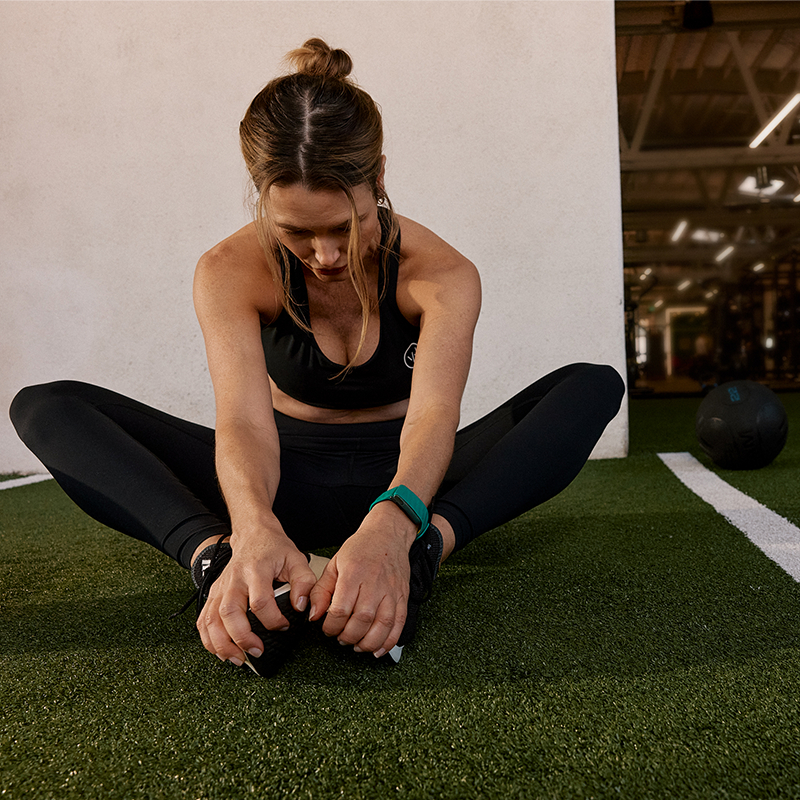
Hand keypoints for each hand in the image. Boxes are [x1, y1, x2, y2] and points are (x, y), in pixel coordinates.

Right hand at [196, 533, 316, 665]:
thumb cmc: (274, 548)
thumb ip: (303, 583)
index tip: (284, 626)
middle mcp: (234, 580)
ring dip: (221, 644)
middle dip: (241, 637)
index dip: (272, 619)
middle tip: (257, 651)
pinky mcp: (213, 595)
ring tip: (237, 659)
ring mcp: (220, 588)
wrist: (253, 534)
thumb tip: (301, 607)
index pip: (259, 600)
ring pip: (211, 620)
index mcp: (255, 570)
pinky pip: (203, 620)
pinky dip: (209, 640)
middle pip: (229, 612)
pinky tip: (221, 651)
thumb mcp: (296, 559)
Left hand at [308, 503, 416, 657]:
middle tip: (340, 638)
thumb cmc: (361, 548)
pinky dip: (389, 641)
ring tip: (356, 645)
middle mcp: (374, 583)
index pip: (341, 609)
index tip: (327, 628)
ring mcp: (391, 591)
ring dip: (368, 643)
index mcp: (353, 574)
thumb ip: (321, 591)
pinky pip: (399, 624)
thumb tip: (314, 615)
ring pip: (382, 626)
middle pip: (361, 620)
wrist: (388, 535)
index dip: (331, 626)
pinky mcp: (403, 597)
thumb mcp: (334, 564)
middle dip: (347, 637)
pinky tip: (378, 649)